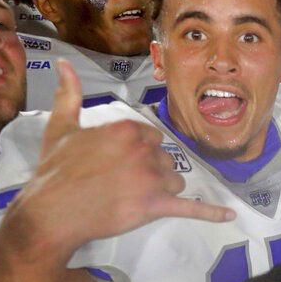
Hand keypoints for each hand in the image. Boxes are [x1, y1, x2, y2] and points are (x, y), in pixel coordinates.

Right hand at [16, 59, 233, 255]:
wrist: (51, 212)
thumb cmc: (55, 171)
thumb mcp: (61, 127)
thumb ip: (69, 94)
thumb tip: (64, 64)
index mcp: (128, 128)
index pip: (153, 138)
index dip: (140, 152)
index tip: (121, 164)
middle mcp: (144, 150)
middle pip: (166, 160)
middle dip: (151, 173)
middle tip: (121, 184)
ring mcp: (152, 179)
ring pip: (175, 183)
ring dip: (161, 192)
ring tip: (132, 199)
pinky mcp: (154, 206)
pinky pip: (190, 208)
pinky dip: (210, 213)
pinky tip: (229, 216)